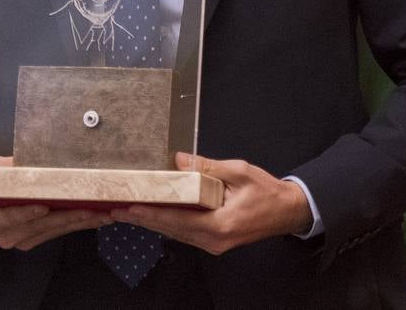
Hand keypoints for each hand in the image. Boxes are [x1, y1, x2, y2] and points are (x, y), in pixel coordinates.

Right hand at [0, 156, 110, 249]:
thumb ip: (8, 168)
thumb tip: (32, 154)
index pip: (10, 217)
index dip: (27, 212)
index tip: (44, 205)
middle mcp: (10, 235)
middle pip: (43, 225)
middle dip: (69, 216)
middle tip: (93, 207)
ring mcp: (24, 240)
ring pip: (56, 230)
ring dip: (82, 222)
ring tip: (105, 212)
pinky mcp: (37, 239)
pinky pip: (60, 232)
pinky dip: (79, 224)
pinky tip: (98, 217)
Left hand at [110, 153, 312, 255]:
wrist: (287, 211)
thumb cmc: (267, 192)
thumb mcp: (239, 172)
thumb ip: (207, 167)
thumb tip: (179, 160)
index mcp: (220, 225)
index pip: (178, 219)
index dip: (152, 213)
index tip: (130, 208)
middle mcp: (214, 240)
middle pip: (171, 230)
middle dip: (144, 219)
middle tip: (118, 211)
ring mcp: (214, 244)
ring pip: (176, 233)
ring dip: (154, 222)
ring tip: (130, 213)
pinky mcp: (215, 241)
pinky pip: (186, 233)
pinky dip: (168, 224)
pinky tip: (155, 216)